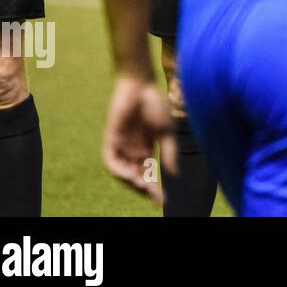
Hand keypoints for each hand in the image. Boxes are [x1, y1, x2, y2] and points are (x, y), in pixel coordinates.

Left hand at [102, 74, 176, 203]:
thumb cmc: (155, 105)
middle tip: (154, 196)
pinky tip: (130, 175)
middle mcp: (133, 150)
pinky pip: (112, 160)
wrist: (141, 85)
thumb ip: (169, 152)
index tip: (163, 201)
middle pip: (136, 176)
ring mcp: (122, 145)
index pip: (149, 173)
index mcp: (146, 148)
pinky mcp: (111, 139)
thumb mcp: (167, 132)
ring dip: (132, 181)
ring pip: (123, 171)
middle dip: (144, 188)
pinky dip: (120, 170)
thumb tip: (174, 173)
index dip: (155, 188)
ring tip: (143, 186)